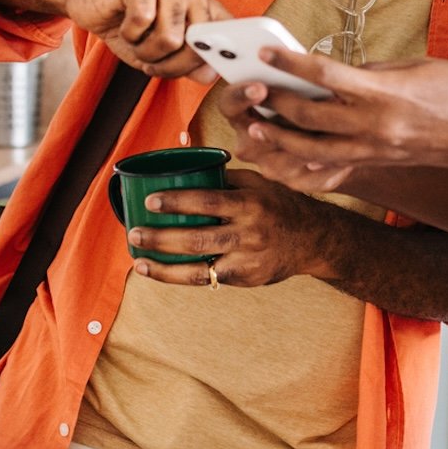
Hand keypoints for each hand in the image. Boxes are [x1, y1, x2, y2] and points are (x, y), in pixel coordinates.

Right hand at [61, 0, 227, 82]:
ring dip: (145, 51)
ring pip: (170, 38)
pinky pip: (142, 21)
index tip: (200, 73)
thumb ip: (188, 66)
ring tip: (135, 39)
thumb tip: (211, 75)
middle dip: (169, 65)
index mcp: (204, 8)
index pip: (227, 36)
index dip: (214, 59)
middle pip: (196, 45)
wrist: (90, 2)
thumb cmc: (129, 28)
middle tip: (150, 59)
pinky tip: (123, 24)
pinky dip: (127, 34)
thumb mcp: (160, 57)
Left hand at [130, 169, 342, 287]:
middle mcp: (250, 234)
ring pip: (200, 268)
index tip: (150, 200)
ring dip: (165, 266)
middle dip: (162, 238)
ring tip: (139, 261)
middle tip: (134, 232)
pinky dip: (181, 276)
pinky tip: (160, 272)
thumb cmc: (278, 204)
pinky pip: (208, 279)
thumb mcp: (256, 183)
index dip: (178, 201)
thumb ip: (223, 180)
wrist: (313, 239)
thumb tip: (182, 169)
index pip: (208, 201)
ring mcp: (248, 260)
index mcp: (250, 203)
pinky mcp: (246, 279)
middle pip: (199, 238)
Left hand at [226, 50, 447, 174]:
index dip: (290, 64)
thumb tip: (336, 73)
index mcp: (385, 93)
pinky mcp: (385, 164)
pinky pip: (336, 170)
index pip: (324, 76)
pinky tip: (289, 160)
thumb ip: (371, 73)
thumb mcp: (415, 67)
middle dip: (274, 105)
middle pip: (308, 118)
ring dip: (280, 142)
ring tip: (255, 129)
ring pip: (313, 152)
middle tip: (250, 91)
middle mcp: (376, 127)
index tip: (265, 51)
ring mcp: (379, 151)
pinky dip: (308, 167)